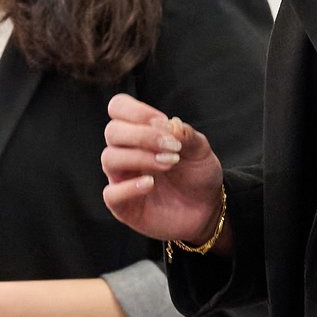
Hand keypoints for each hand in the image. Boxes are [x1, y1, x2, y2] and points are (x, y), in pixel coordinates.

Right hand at [101, 94, 226, 248]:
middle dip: (143, 135)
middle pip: (112, 131)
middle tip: (173, 147)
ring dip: (140, 157)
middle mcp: (125, 152)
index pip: (118, 108)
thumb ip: (185, 134)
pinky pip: (111, 194)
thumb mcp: (200, 149)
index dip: (137, 111)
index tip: (163, 123)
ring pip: (109, 158)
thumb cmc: (197, 174)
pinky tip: (150, 184)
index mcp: (139, 133)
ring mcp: (122, 179)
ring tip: (169, 163)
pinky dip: (129, 187)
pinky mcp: (123, 206)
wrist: (207, 208)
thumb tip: (166, 124)